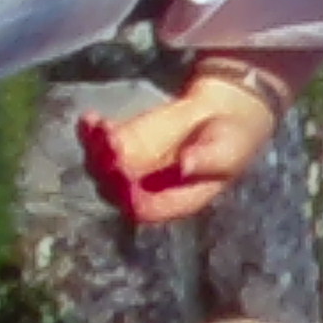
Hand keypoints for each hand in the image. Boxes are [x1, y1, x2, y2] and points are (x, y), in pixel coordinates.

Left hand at [76, 68, 280, 227]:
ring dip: (94, 150)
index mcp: (176, 200)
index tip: (126, 178)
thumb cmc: (232, 139)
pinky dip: (91, 133)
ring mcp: (132, 168)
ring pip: (101, 168)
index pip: (147, 209)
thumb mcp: (228, 149)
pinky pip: (100, 144)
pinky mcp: (124, 144)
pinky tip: (90, 118)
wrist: (225, 113)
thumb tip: (185, 164)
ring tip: (97, 128)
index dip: (133, 198)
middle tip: (107, 147)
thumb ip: (208, 158)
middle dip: (107, 171)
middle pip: (116, 191)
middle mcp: (149, 190)